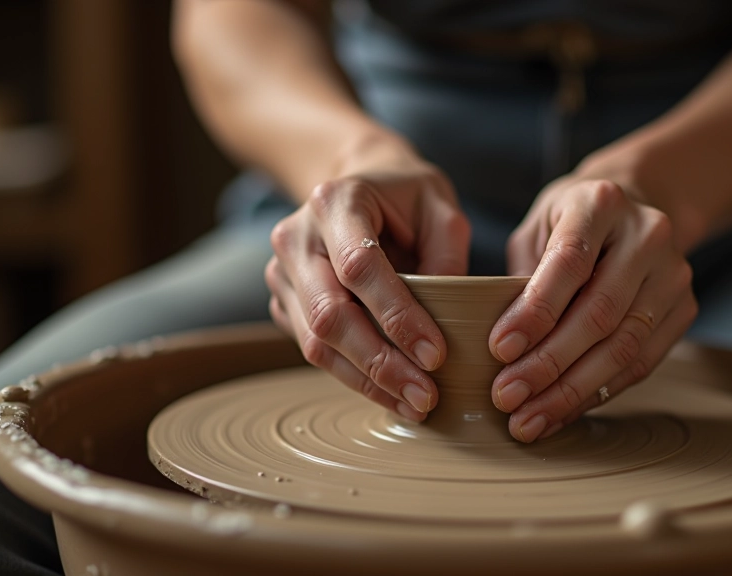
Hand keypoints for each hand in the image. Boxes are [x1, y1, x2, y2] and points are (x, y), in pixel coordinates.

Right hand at [266, 138, 470, 421]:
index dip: (398, 316)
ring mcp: (282, 272)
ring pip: (316, 342)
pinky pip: (313, 349)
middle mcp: (297, 236)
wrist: (361, 184)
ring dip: (367, 381)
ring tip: (414, 404)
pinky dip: (354, 377)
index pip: (359, 268)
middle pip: (329, 314)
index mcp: (336, 201)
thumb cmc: (407, 197)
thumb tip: (447, 321)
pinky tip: (392, 393)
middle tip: (426, 397)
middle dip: (380, 363)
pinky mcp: (283, 301)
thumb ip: (448, 255)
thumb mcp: (442, 207)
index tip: (436, 355)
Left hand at [489, 175, 696, 441]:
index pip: (569, 263)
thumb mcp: (537, 229)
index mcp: (601, 203)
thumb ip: (521, 277)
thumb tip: (501, 348)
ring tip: (530, 419)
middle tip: (507, 397)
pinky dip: (598, 394)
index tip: (499, 349)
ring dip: (572, 391)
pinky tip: (561, 412)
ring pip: (624, 346)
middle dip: (549, 364)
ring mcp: (673, 273)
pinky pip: (641, 363)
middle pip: (600, 313)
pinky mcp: (685, 308)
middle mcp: (647, 234)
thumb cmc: (570, 223)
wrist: (635, 208)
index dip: (535, 311)